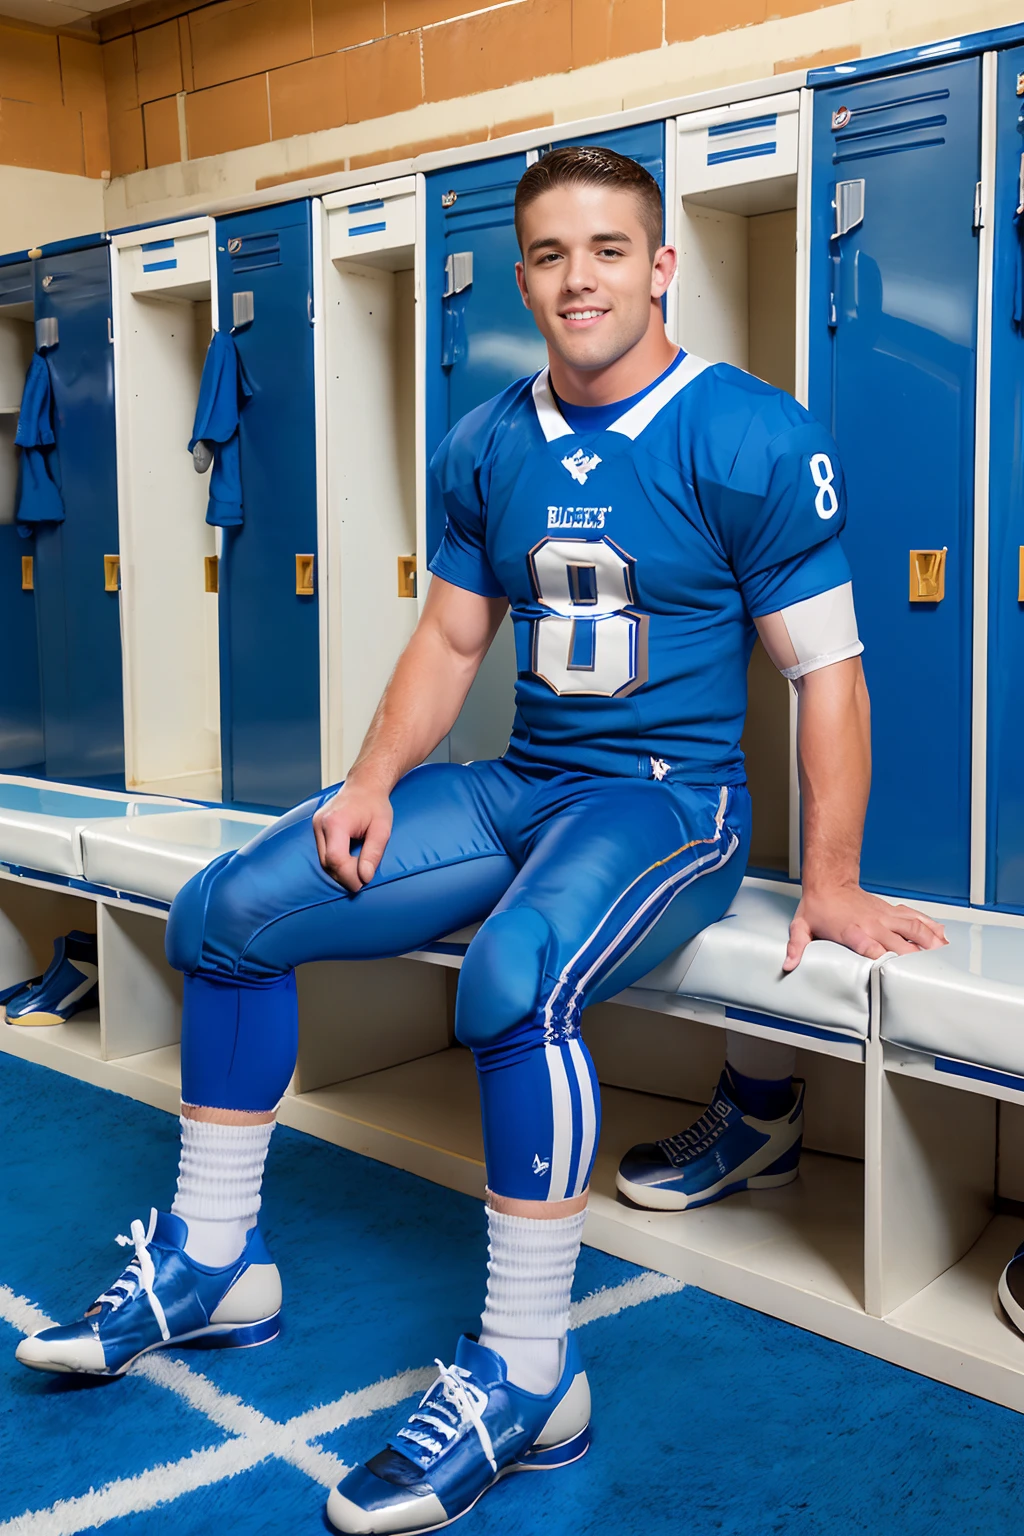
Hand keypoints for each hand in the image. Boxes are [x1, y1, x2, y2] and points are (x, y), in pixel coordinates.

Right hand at [312, 777, 392, 892]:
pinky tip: (349, 862)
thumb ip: (373, 854)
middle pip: (326, 862)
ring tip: (358, 870)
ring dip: (339, 869)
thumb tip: (365, 877)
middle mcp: (321, 823)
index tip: (362, 883)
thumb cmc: (375, 804)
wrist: (365, 784)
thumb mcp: (382, 829)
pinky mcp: (316, 827)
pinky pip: (323, 852)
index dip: (348, 876)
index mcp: (336, 822)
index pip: (336, 859)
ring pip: (322, 859)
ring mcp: (316, 825)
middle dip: (344, 875)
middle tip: (363, 879)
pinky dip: (335, 861)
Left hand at [784, 885, 946, 971]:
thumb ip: (796, 947)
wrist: (829, 881)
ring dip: (931, 941)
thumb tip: (788, 964)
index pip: (873, 948)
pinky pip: (915, 917)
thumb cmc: (818, 908)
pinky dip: (931, 925)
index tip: (897, 973)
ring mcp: (885, 916)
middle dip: (916, 957)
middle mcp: (873, 924)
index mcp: (854, 932)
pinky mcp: (891, 911)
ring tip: (946, 955)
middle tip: (931, 973)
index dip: (886, 960)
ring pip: (914, 927)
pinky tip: (943, 936)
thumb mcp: (801, 927)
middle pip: (901, 942)